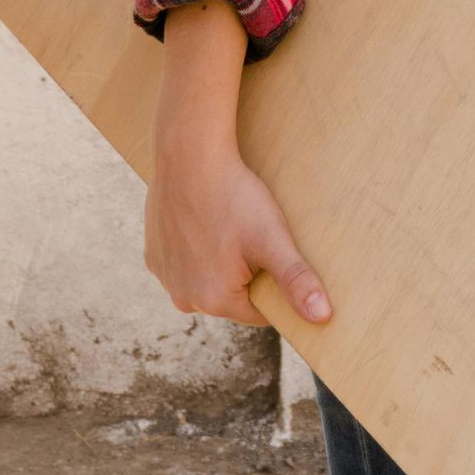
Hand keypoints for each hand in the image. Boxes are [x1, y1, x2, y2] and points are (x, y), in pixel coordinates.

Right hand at [144, 142, 331, 328]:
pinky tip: (204, 222)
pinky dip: (196, 249)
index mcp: (215, 302)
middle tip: (251, 235)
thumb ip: (296, 281)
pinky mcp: (152, 256)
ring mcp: (165, 278)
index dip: (273, 285)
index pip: (260, 310)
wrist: (188, 157)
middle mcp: (184, 299)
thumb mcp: (272, 239)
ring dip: (218, 263)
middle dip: (245, 274)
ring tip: (228, 226)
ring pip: (206, 280)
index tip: (274, 255)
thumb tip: (322, 318)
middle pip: (231, 296)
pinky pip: (184, 263)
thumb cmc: (234, 197)